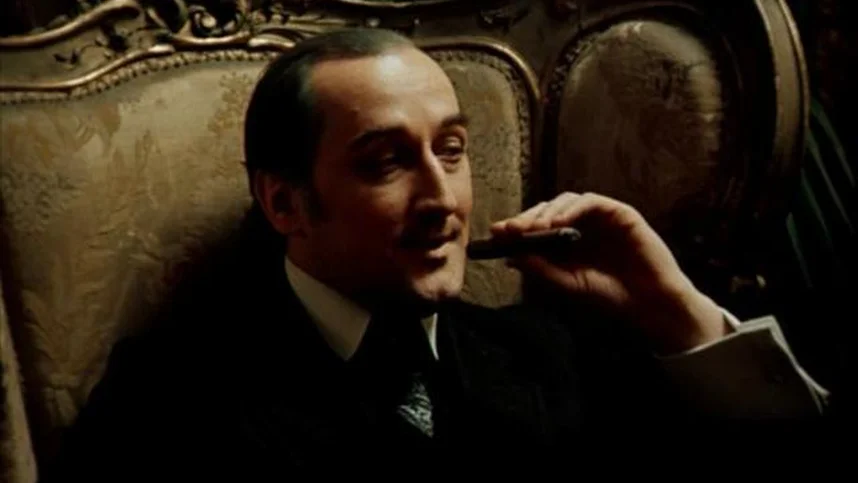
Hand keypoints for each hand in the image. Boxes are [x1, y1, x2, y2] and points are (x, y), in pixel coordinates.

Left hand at [491, 192, 727, 353]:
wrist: (649, 304)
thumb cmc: (611, 295)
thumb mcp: (568, 283)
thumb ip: (541, 269)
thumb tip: (509, 256)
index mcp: (567, 243)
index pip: (537, 227)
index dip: (516, 228)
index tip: (495, 234)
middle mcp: (581, 226)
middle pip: (547, 210)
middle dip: (526, 218)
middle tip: (509, 230)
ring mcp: (600, 218)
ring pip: (566, 201)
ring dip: (546, 212)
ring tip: (532, 229)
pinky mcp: (619, 213)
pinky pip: (591, 202)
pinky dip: (571, 209)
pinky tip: (558, 223)